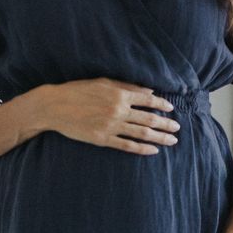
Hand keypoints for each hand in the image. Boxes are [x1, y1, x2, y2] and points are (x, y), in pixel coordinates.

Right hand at [41, 77, 180, 154]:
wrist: (55, 106)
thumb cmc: (77, 91)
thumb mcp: (103, 82)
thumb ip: (127, 86)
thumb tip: (149, 91)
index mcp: (119, 94)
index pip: (148, 99)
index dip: (162, 104)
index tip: (171, 109)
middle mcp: (118, 110)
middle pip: (149, 119)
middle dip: (166, 124)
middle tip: (177, 129)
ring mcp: (111, 126)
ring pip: (141, 133)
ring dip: (159, 138)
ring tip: (172, 141)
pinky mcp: (103, 139)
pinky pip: (127, 145)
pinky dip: (142, 149)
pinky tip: (153, 151)